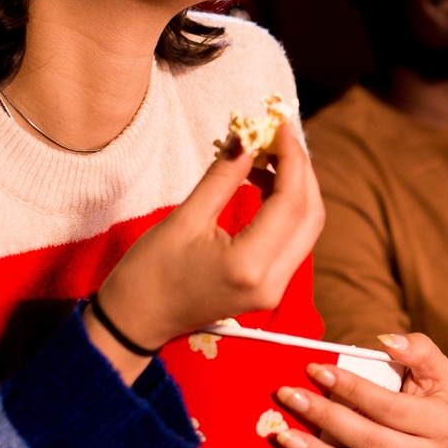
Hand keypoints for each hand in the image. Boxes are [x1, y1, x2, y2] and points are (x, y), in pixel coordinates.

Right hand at [89, 122, 324, 373]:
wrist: (136, 323)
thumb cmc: (150, 274)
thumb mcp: (184, 218)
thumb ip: (223, 177)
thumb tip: (248, 138)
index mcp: (249, 265)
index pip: (291, 202)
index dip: (293, 158)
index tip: (281, 125)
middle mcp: (272, 282)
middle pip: (311, 215)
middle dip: (301, 171)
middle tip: (278, 137)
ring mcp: (274, 290)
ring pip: (306, 228)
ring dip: (296, 189)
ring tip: (266, 156)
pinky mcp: (269, 289)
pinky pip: (292, 241)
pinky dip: (286, 209)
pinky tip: (264, 184)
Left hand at [269, 331, 447, 447]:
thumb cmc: (427, 406)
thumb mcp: (435, 374)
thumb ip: (419, 350)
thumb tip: (387, 342)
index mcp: (439, 424)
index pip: (387, 405)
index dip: (349, 387)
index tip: (313, 369)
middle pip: (368, 440)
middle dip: (324, 416)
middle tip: (287, 396)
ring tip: (284, 437)